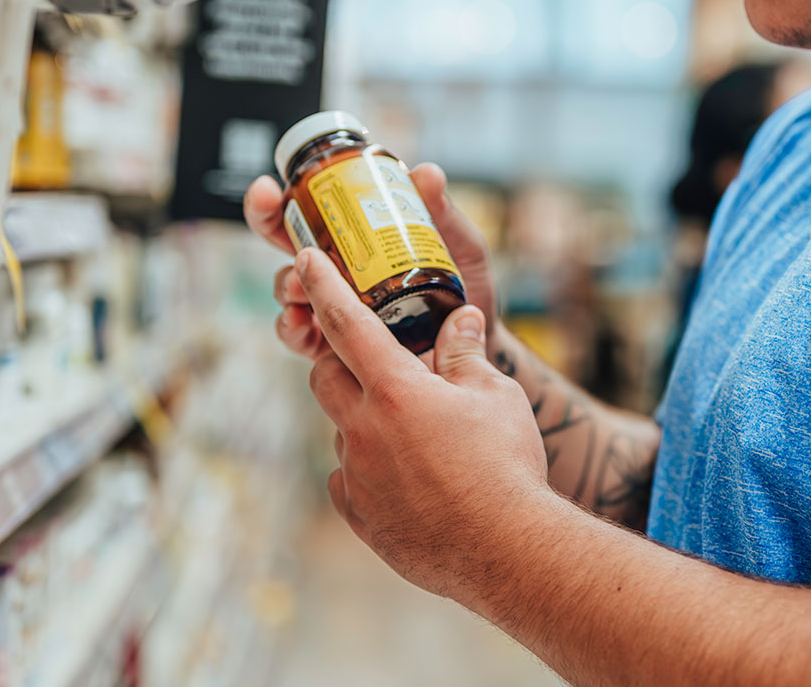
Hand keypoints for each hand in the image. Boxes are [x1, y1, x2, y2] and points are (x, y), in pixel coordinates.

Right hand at [244, 163, 499, 361]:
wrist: (482, 346)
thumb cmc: (468, 290)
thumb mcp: (460, 245)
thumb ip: (442, 213)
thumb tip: (426, 174)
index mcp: (358, 236)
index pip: (310, 208)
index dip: (282, 196)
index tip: (273, 187)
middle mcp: (336, 268)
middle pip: (284, 239)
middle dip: (267, 222)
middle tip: (273, 214)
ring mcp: (332, 306)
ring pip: (288, 287)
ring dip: (287, 281)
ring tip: (301, 284)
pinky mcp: (335, 347)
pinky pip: (299, 336)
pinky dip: (293, 327)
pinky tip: (304, 324)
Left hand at [292, 246, 552, 604]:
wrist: (507, 551)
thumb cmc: (506, 465)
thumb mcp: (494, 396)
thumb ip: (465, 354)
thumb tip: (460, 319)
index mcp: (395, 390)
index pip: (345, 322)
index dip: (323, 285)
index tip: (303, 260)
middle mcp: (363, 430)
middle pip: (324, 377)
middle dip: (337, 360)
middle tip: (371, 359)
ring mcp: (357, 477)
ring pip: (341, 431)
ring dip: (364, 420)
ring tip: (412, 432)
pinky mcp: (359, 517)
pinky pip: (349, 480)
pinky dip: (369, 469)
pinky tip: (407, 476)